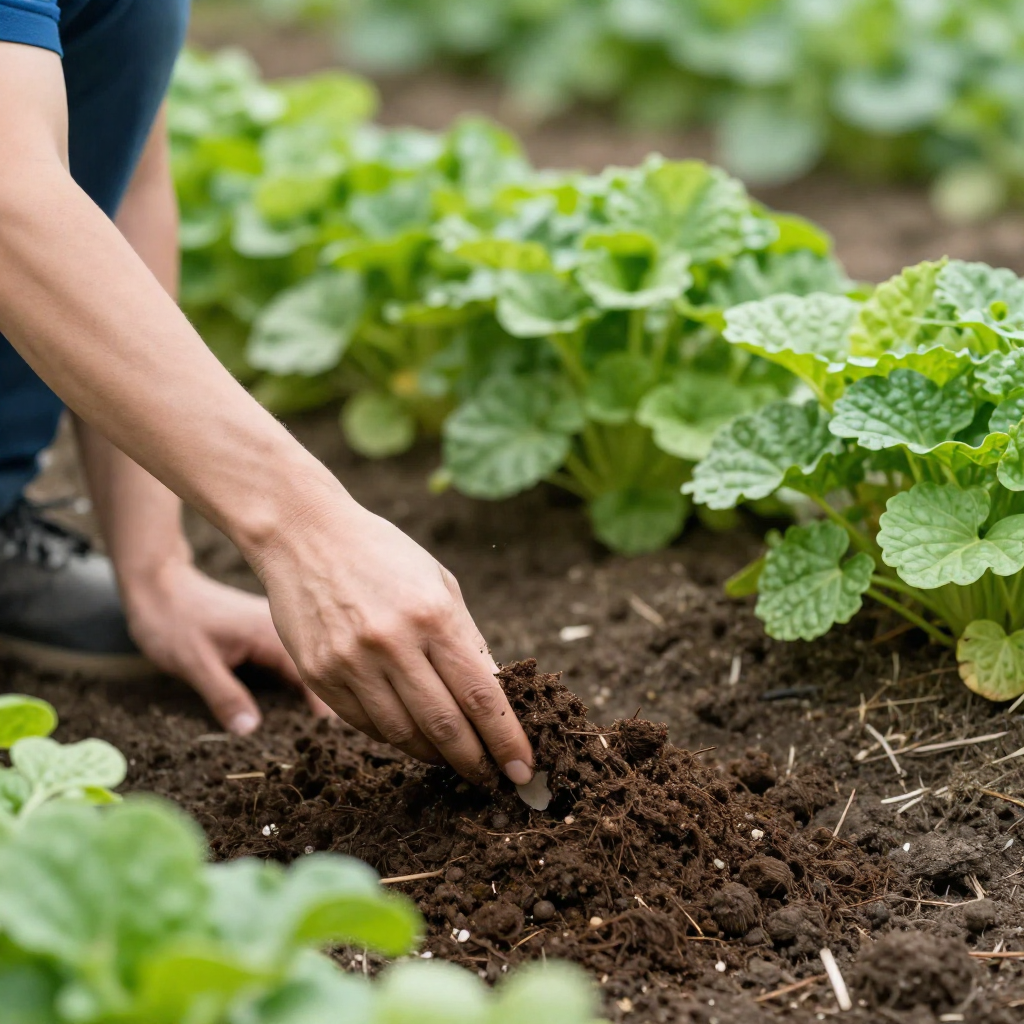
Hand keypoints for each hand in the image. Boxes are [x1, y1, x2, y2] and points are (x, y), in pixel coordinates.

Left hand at [122, 559, 332, 733]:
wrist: (159, 585)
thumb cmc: (172, 621)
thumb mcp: (194, 663)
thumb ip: (224, 696)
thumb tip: (250, 730)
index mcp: (270, 632)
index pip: (311, 673)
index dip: (326, 705)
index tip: (331, 736)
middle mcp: (281, 628)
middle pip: (316, 668)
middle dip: (327, 700)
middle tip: (328, 739)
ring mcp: (276, 629)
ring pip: (307, 665)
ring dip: (313, 692)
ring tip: (318, 730)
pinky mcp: (266, 634)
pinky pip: (291, 661)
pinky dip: (296, 683)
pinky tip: (294, 706)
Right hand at [251, 495, 533, 784]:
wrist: (304, 533)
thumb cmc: (383, 554)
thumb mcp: (439, 583)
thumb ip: (468, 640)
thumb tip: (496, 697)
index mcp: (432, 615)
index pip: (481, 695)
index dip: (506, 738)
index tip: (523, 768)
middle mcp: (392, 643)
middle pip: (445, 726)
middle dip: (476, 761)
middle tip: (494, 779)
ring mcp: (351, 662)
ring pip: (404, 734)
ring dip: (436, 755)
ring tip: (454, 758)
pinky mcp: (319, 674)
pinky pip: (366, 724)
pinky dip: (396, 737)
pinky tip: (413, 735)